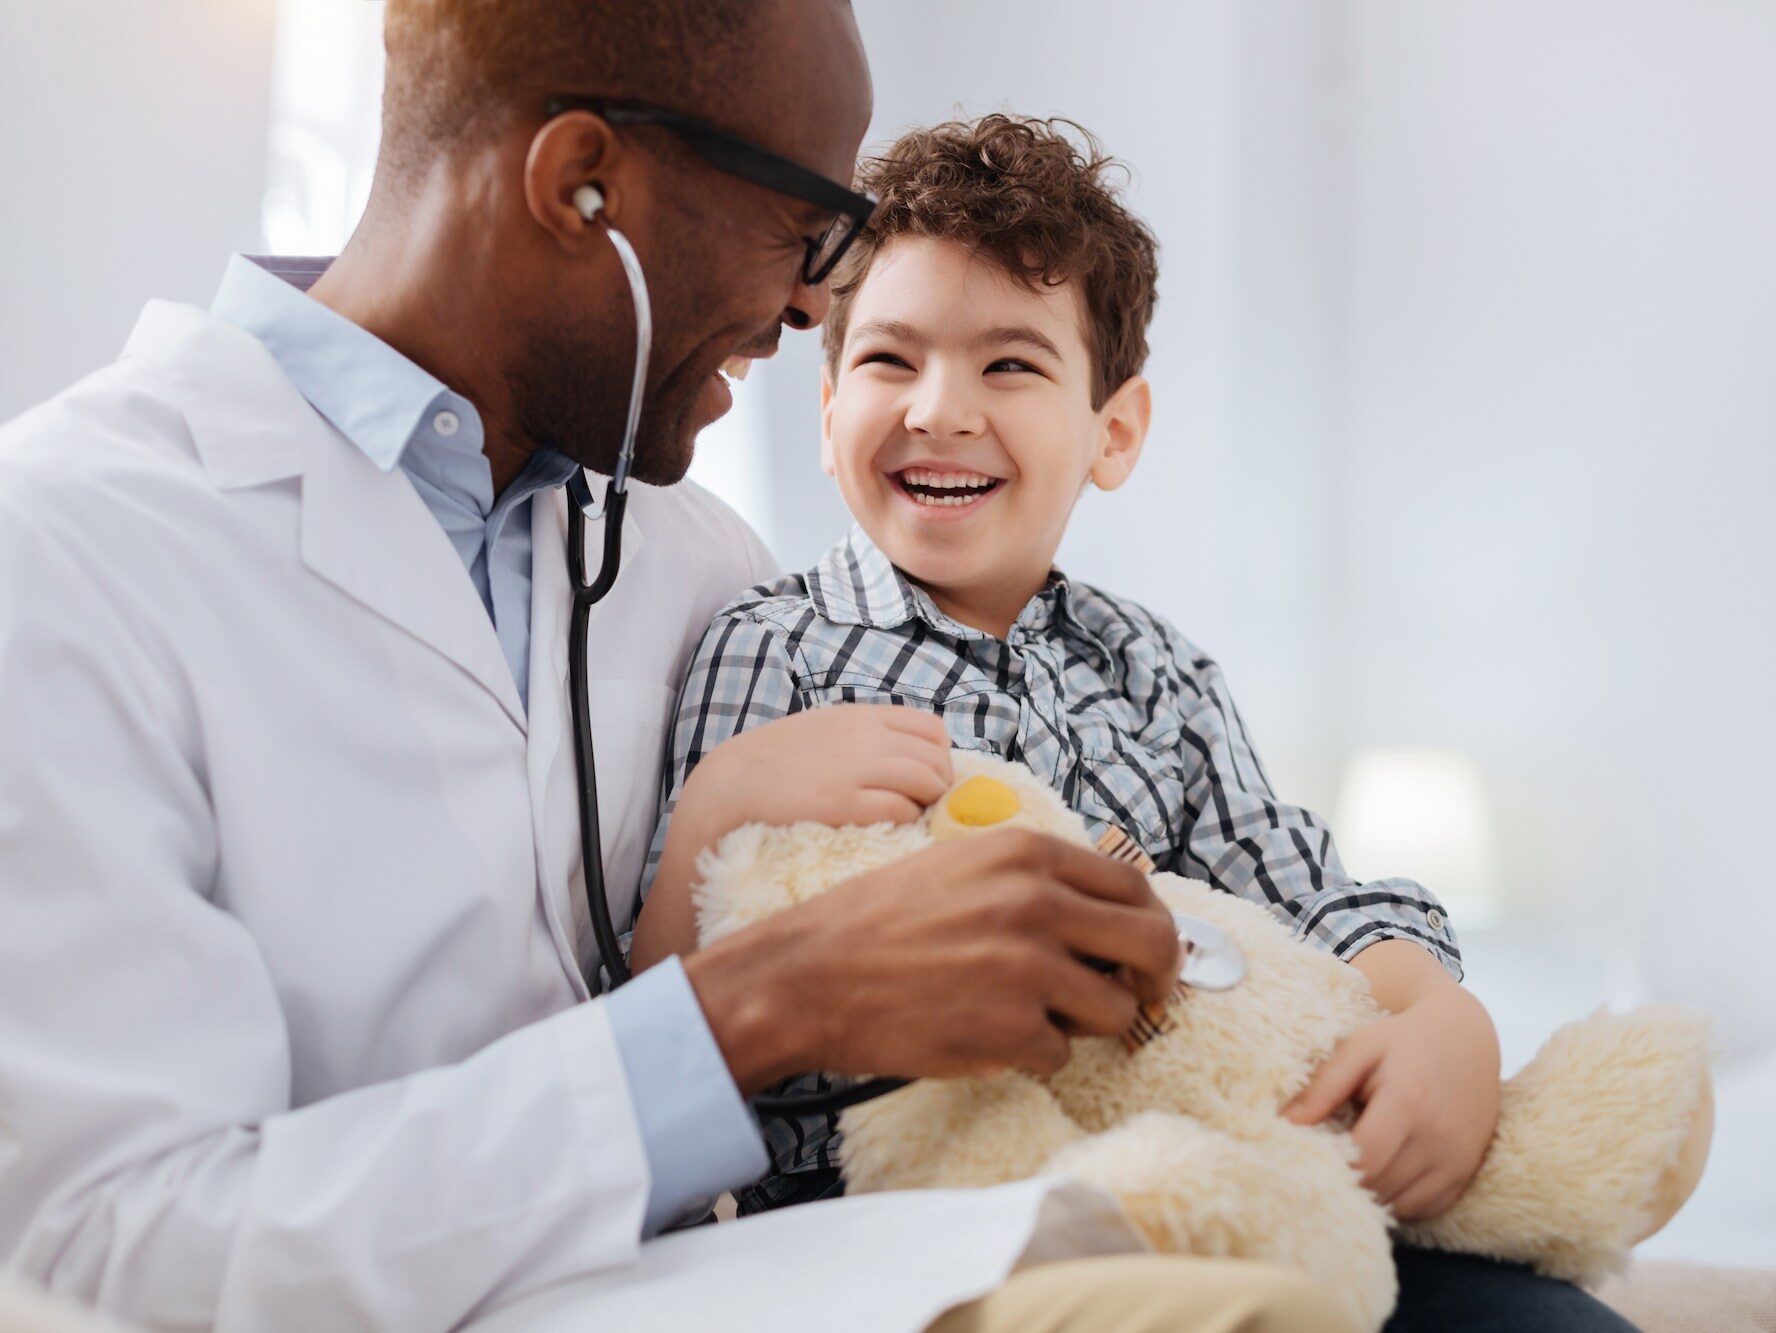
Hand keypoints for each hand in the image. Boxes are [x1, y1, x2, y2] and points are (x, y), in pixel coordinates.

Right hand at [677, 703, 953, 847]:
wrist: (733, 782)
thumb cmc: (779, 760)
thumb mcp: (827, 729)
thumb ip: (865, 735)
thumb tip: (909, 757)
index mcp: (862, 716)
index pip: (931, 729)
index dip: (940, 757)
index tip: (930, 777)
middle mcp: (865, 737)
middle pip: (935, 758)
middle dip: (940, 785)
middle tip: (927, 805)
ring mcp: (855, 768)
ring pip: (925, 781)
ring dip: (929, 803)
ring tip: (914, 816)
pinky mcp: (842, 802)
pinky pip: (900, 808)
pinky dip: (907, 818)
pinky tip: (893, 824)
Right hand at [683, 829, 1184, 1093]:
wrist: (807, 975)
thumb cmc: (876, 924)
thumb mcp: (962, 868)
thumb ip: (1035, 882)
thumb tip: (1108, 917)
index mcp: (1027, 854)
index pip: (1134, 886)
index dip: (1151, 924)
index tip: (1146, 953)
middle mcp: (1037, 903)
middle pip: (1153, 945)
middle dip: (1155, 979)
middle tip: (1137, 998)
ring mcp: (1028, 968)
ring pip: (1115, 1011)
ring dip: (1082, 1023)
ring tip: (1027, 1016)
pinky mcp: (1010, 1030)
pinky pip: (1060, 1054)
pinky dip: (1030, 1055)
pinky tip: (983, 1036)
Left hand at [1285, 979, 1500, 1219]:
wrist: (1467, 1038)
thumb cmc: (1402, 1041)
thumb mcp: (1359, 1049)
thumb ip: (1323, 1086)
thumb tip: (1286, 1124)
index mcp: (1408, 1101)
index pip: (1363, 1159)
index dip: (1330, 1166)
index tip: (1305, 1159)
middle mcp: (1438, 1137)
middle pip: (1379, 1186)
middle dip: (1344, 1183)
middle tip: (1318, 1168)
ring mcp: (1457, 1160)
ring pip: (1400, 1205)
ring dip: (1370, 1196)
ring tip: (1349, 1169)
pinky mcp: (1465, 1173)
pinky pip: (1424, 1208)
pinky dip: (1398, 1200)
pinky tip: (1381, 1174)